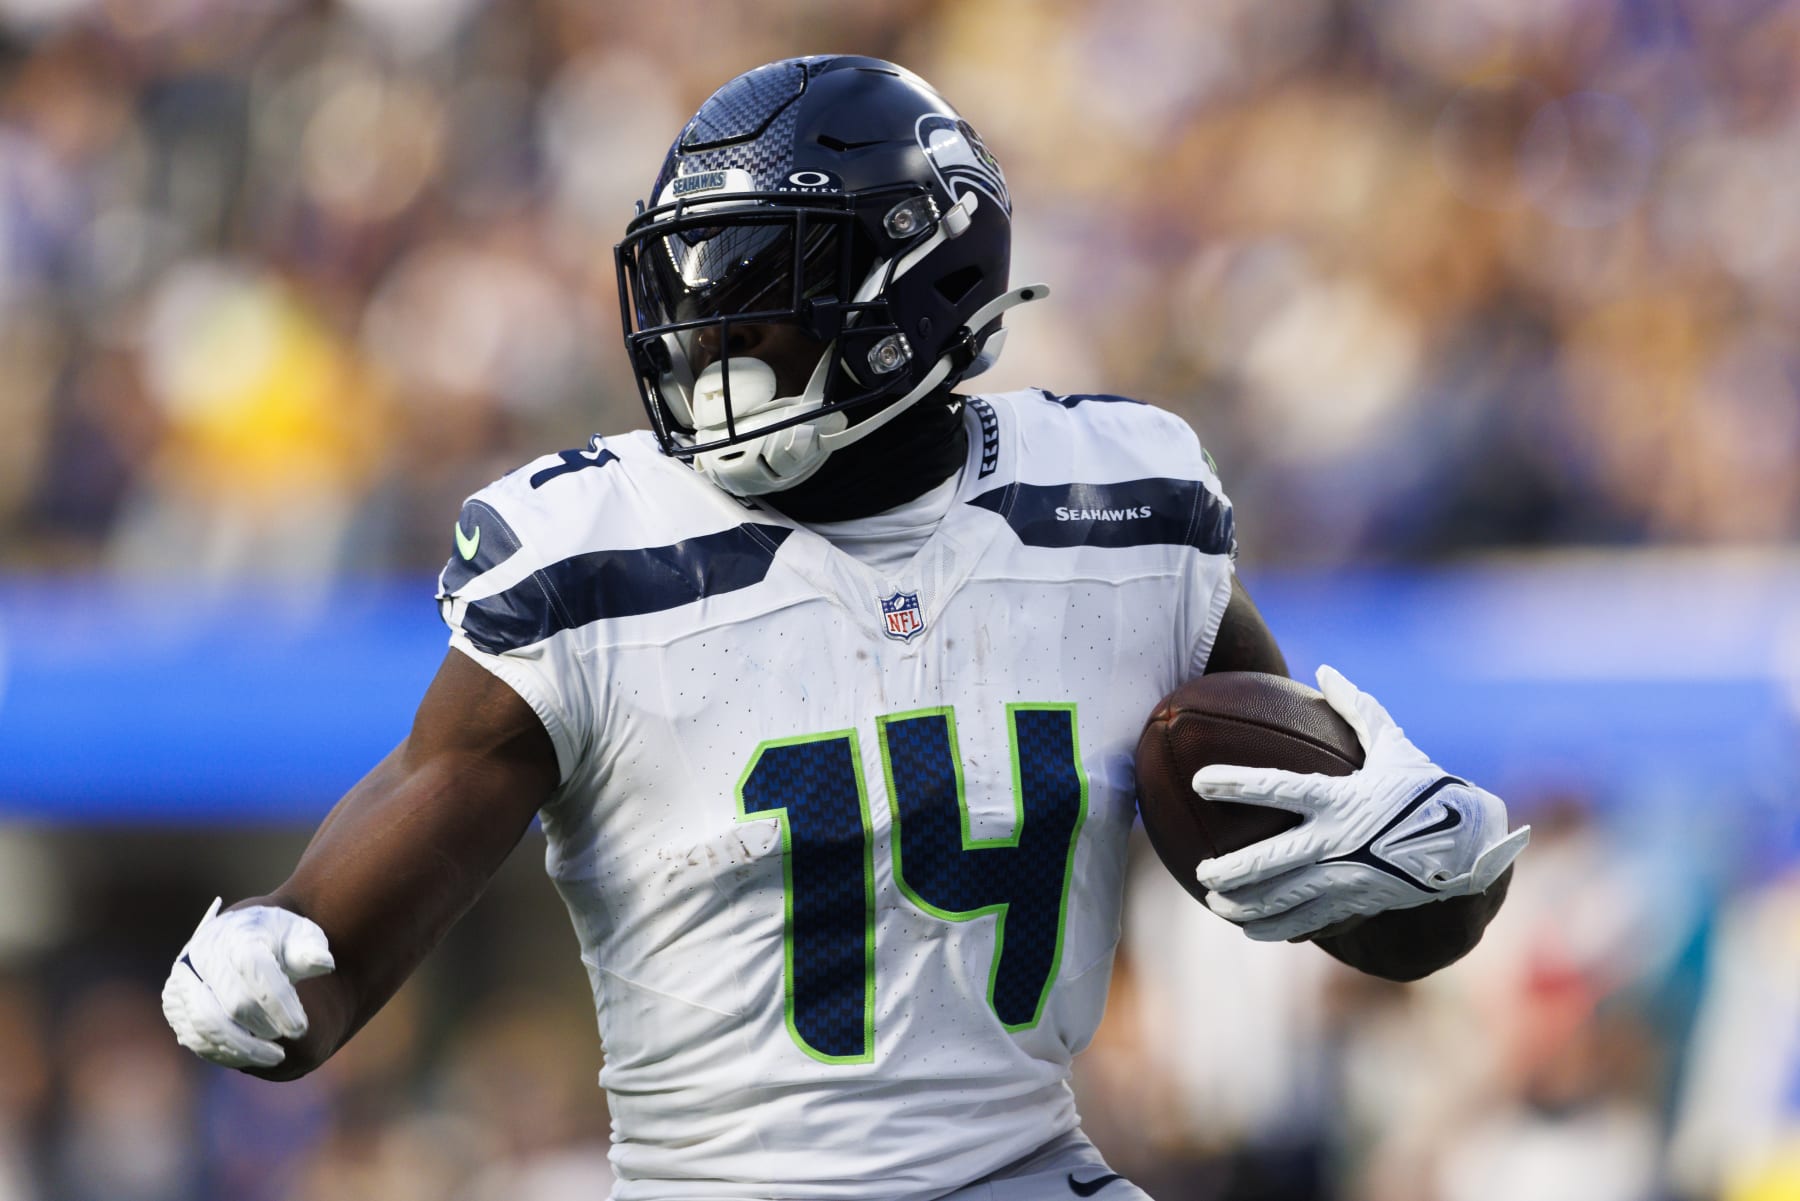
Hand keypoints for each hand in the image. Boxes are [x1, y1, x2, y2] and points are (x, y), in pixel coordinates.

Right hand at [160, 898, 335, 1067]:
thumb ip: (311, 949)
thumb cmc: (279, 939)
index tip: (301, 1028)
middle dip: (263, 1026)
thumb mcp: (301, 934)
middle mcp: (202, 955)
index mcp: (235, 933)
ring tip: (276, 1056)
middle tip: (292, 1039)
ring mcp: (183, 981)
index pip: (253, 969)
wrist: (241, 935)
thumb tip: (323, 964)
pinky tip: (251, 1056)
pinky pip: (195, 1037)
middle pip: (230, 1003)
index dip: (278, 1002)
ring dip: (242, 1048)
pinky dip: (223, 1051)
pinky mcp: (176, 1005)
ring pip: (207, 1026)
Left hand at [1192, 666, 1529, 942]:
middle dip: (1232, 869)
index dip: (1236, 784)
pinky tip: (1249, 928)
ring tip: (1215, 903)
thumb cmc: (1426, 788)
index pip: (1277, 788)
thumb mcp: (1394, 744)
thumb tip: (1325, 669)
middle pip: (1271, 859)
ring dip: (1245, 904)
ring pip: (1284, 898)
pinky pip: (1309, 920)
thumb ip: (1356, 709)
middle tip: (1201, 870)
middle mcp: (1338, 840)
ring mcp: (1346, 876)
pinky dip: (1276, 927)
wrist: (1471, 844)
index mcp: (1340, 798)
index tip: (1201, 781)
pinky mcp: (1357, 902)